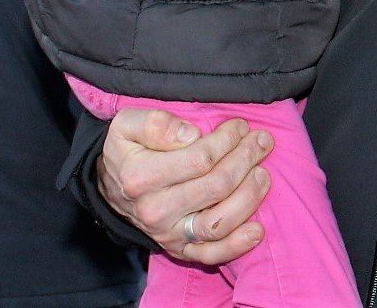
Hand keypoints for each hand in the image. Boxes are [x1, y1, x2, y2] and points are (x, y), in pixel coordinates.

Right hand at [96, 107, 273, 265]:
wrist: (113, 189)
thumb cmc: (129, 151)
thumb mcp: (126, 125)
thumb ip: (154, 123)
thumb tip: (190, 134)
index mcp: (141, 176)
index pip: (200, 159)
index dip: (227, 140)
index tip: (240, 126)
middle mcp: (154, 210)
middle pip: (216, 186)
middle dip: (246, 159)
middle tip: (261, 142)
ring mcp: (168, 233)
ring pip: (217, 222)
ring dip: (249, 197)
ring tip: (263, 173)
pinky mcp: (179, 249)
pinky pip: (210, 254)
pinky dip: (236, 246)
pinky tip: (257, 230)